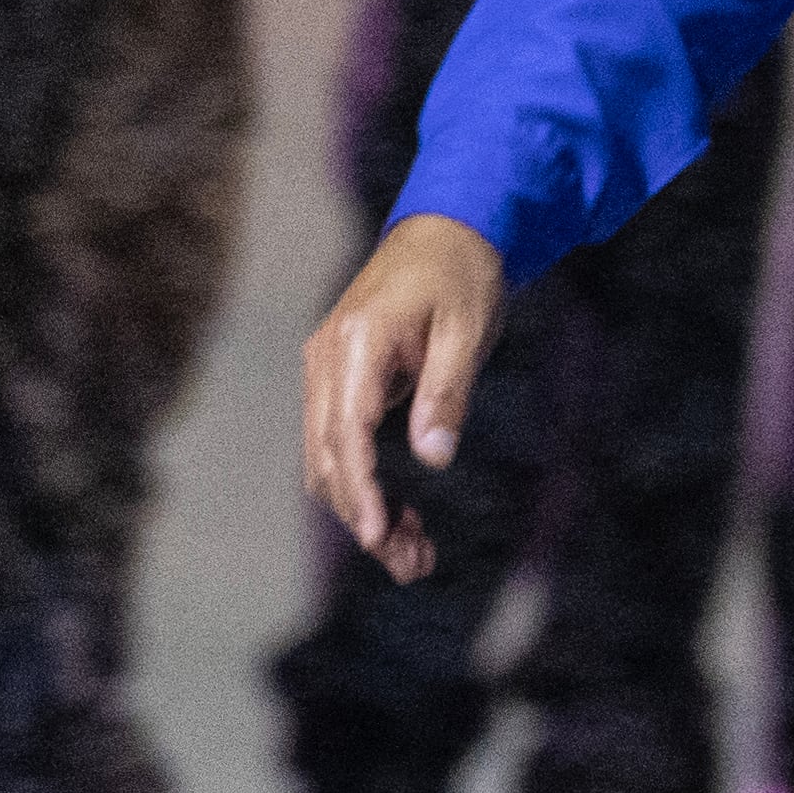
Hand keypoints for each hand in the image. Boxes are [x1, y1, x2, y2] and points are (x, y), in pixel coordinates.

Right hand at [301, 213, 505, 582]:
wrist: (447, 228)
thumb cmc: (463, 273)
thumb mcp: (468, 329)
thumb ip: (448, 393)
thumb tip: (434, 459)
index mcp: (357, 343)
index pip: (346, 433)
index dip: (361, 490)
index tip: (378, 536)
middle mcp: (326, 360)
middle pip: (329, 459)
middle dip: (366, 518)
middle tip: (416, 565)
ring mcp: (325, 371)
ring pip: (328, 461)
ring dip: (363, 510)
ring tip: (415, 556)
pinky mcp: (337, 381)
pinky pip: (339, 445)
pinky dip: (363, 486)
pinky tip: (401, 519)